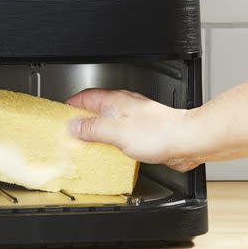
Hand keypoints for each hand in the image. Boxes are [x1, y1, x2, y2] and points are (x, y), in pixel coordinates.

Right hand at [66, 88, 201, 171]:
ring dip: (96, 131)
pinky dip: (110, 141)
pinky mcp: (144, 132)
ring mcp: (135, 119)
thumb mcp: (115, 132)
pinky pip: (120, 134)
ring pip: (108, 121)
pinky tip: (110, 152)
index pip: (85, 97)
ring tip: (87, 144)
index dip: (70, 105)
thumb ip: (92, 129)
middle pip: (96, 109)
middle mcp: (124, 106)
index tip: (61, 115)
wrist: (186, 141)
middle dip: (82, 120)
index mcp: (115, 101)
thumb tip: (73, 127)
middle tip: (71, 132)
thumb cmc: (159, 132)